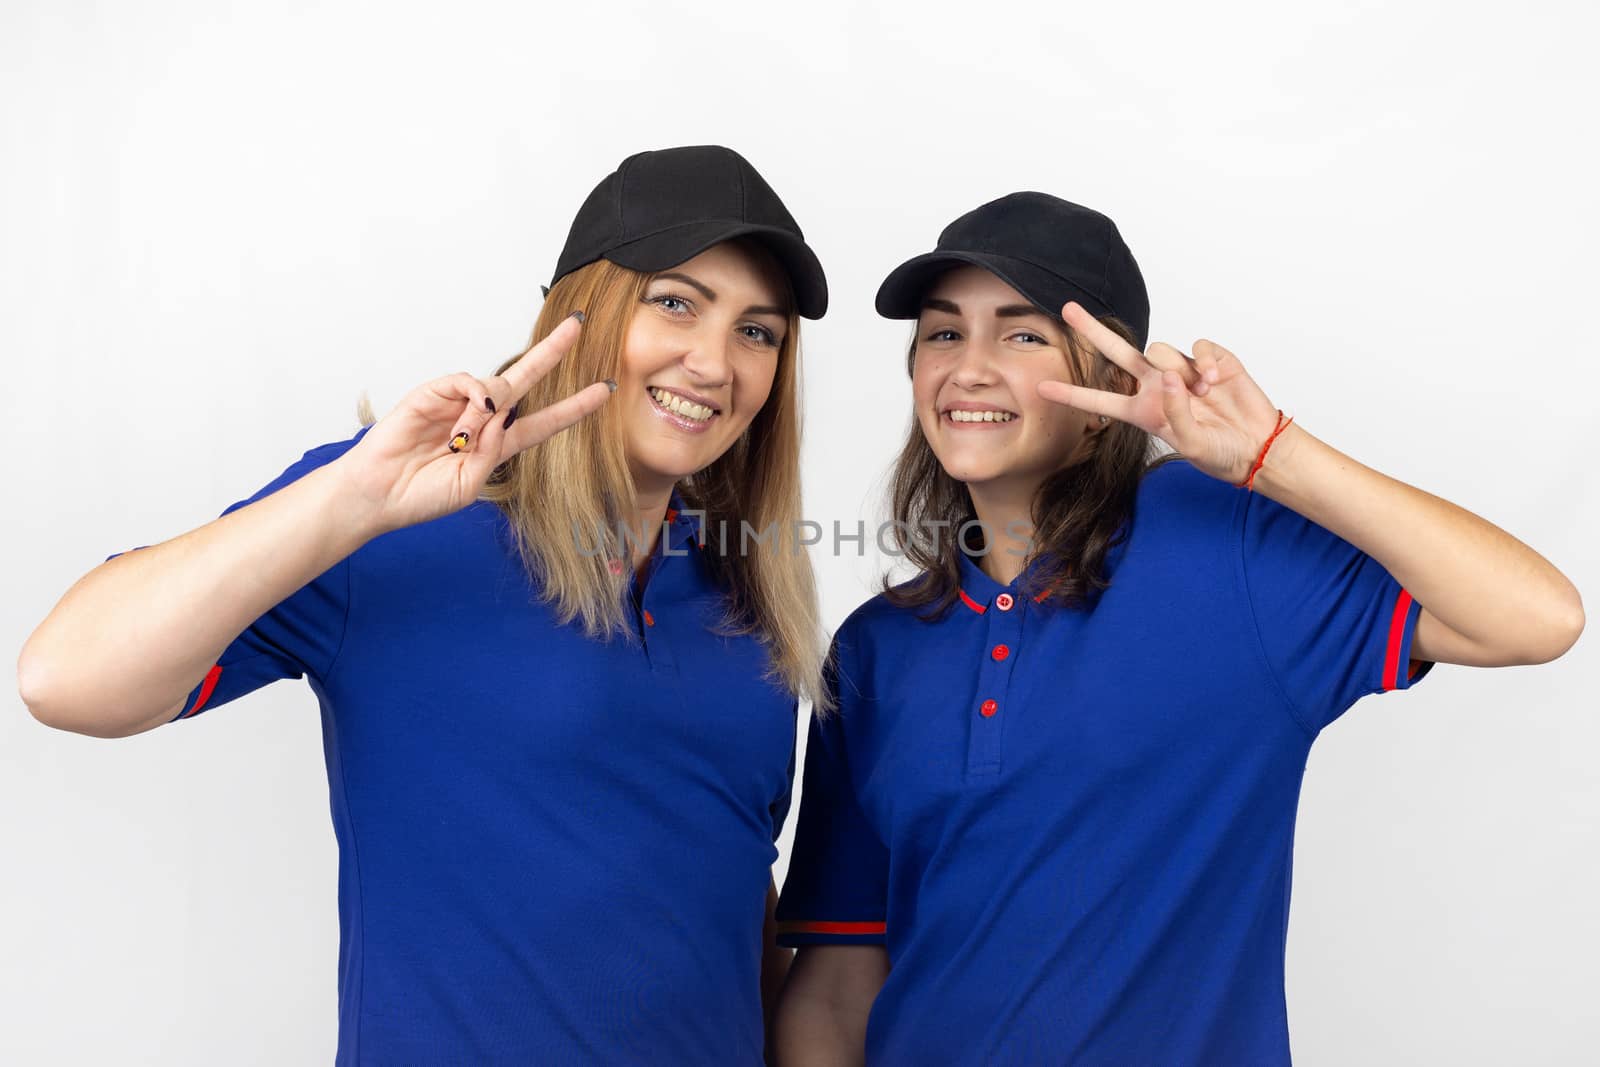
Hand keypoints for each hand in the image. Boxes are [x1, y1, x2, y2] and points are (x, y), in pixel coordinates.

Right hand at [337, 312, 612, 533]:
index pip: (546, 420)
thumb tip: (499, 412)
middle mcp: (484, 419)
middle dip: (552, 351)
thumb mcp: (471, 484)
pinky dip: (471, 398)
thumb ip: (493, 451)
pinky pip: (466, 381)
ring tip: (460, 441)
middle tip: (577, 324)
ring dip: (486, 414)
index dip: (575, 407)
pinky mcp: (433, 393)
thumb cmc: (422, 495)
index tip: (604, 390)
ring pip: (495, 388)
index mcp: (499, 444)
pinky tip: (462, 420)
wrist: (378, 494)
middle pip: (526, 379)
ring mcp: (458, 403)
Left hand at [1037, 301, 1284, 483]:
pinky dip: (1205, 362)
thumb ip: (1174, 412)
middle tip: (1068, 309)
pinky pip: (1197, 348)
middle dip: (1092, 331)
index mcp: (1143, 410)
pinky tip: (1216, 380)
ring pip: (1161, 351)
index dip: (1072, 394)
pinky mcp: (1211, 360)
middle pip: (1118, 353)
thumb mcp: (1190, 443)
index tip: (1041, 388)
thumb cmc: (1220, 452)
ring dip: (1178, 371)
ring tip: (1202, 394)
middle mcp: (1157, 386)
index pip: (1100, 400)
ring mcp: (1182, 371)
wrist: (1258, 446)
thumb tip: (1170, 378)